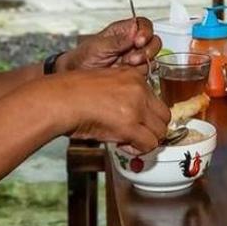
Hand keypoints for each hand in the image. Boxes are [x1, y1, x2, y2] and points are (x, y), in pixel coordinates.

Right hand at [52, 65, 170, 153]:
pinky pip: (149, 143)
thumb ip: (124, 96)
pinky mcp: (130, 124)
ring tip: (127, 141)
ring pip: (160, 131)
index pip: (157, 100)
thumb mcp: (106, 85)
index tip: (137, 123)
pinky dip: (138, 149)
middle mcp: (139, 89)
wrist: (61, 99)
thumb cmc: (74, 94)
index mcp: (134, 76)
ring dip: (146, 140)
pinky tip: (122, 145)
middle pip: (164, 116)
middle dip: (152, 129)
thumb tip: (133, 116)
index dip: (148, 116)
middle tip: (135, 135)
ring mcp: (136, 106)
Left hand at [61, 16, 161, 71]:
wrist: (76, 76)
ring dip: (144, 61)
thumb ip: (117, 40)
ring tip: (128, 65)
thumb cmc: (82, 58)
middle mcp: (131, 43)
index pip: (143, 25)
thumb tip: (133, 31)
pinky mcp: (135, 72)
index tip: (139, 41)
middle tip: (133, 57)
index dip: (145, 31)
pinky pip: (147, 70)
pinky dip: (141, 72)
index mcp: (123, 31)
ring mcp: (135, 57)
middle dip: (147, 49)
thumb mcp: (98, 46)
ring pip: (153, 56)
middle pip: (153, 40)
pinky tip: (129, 73)